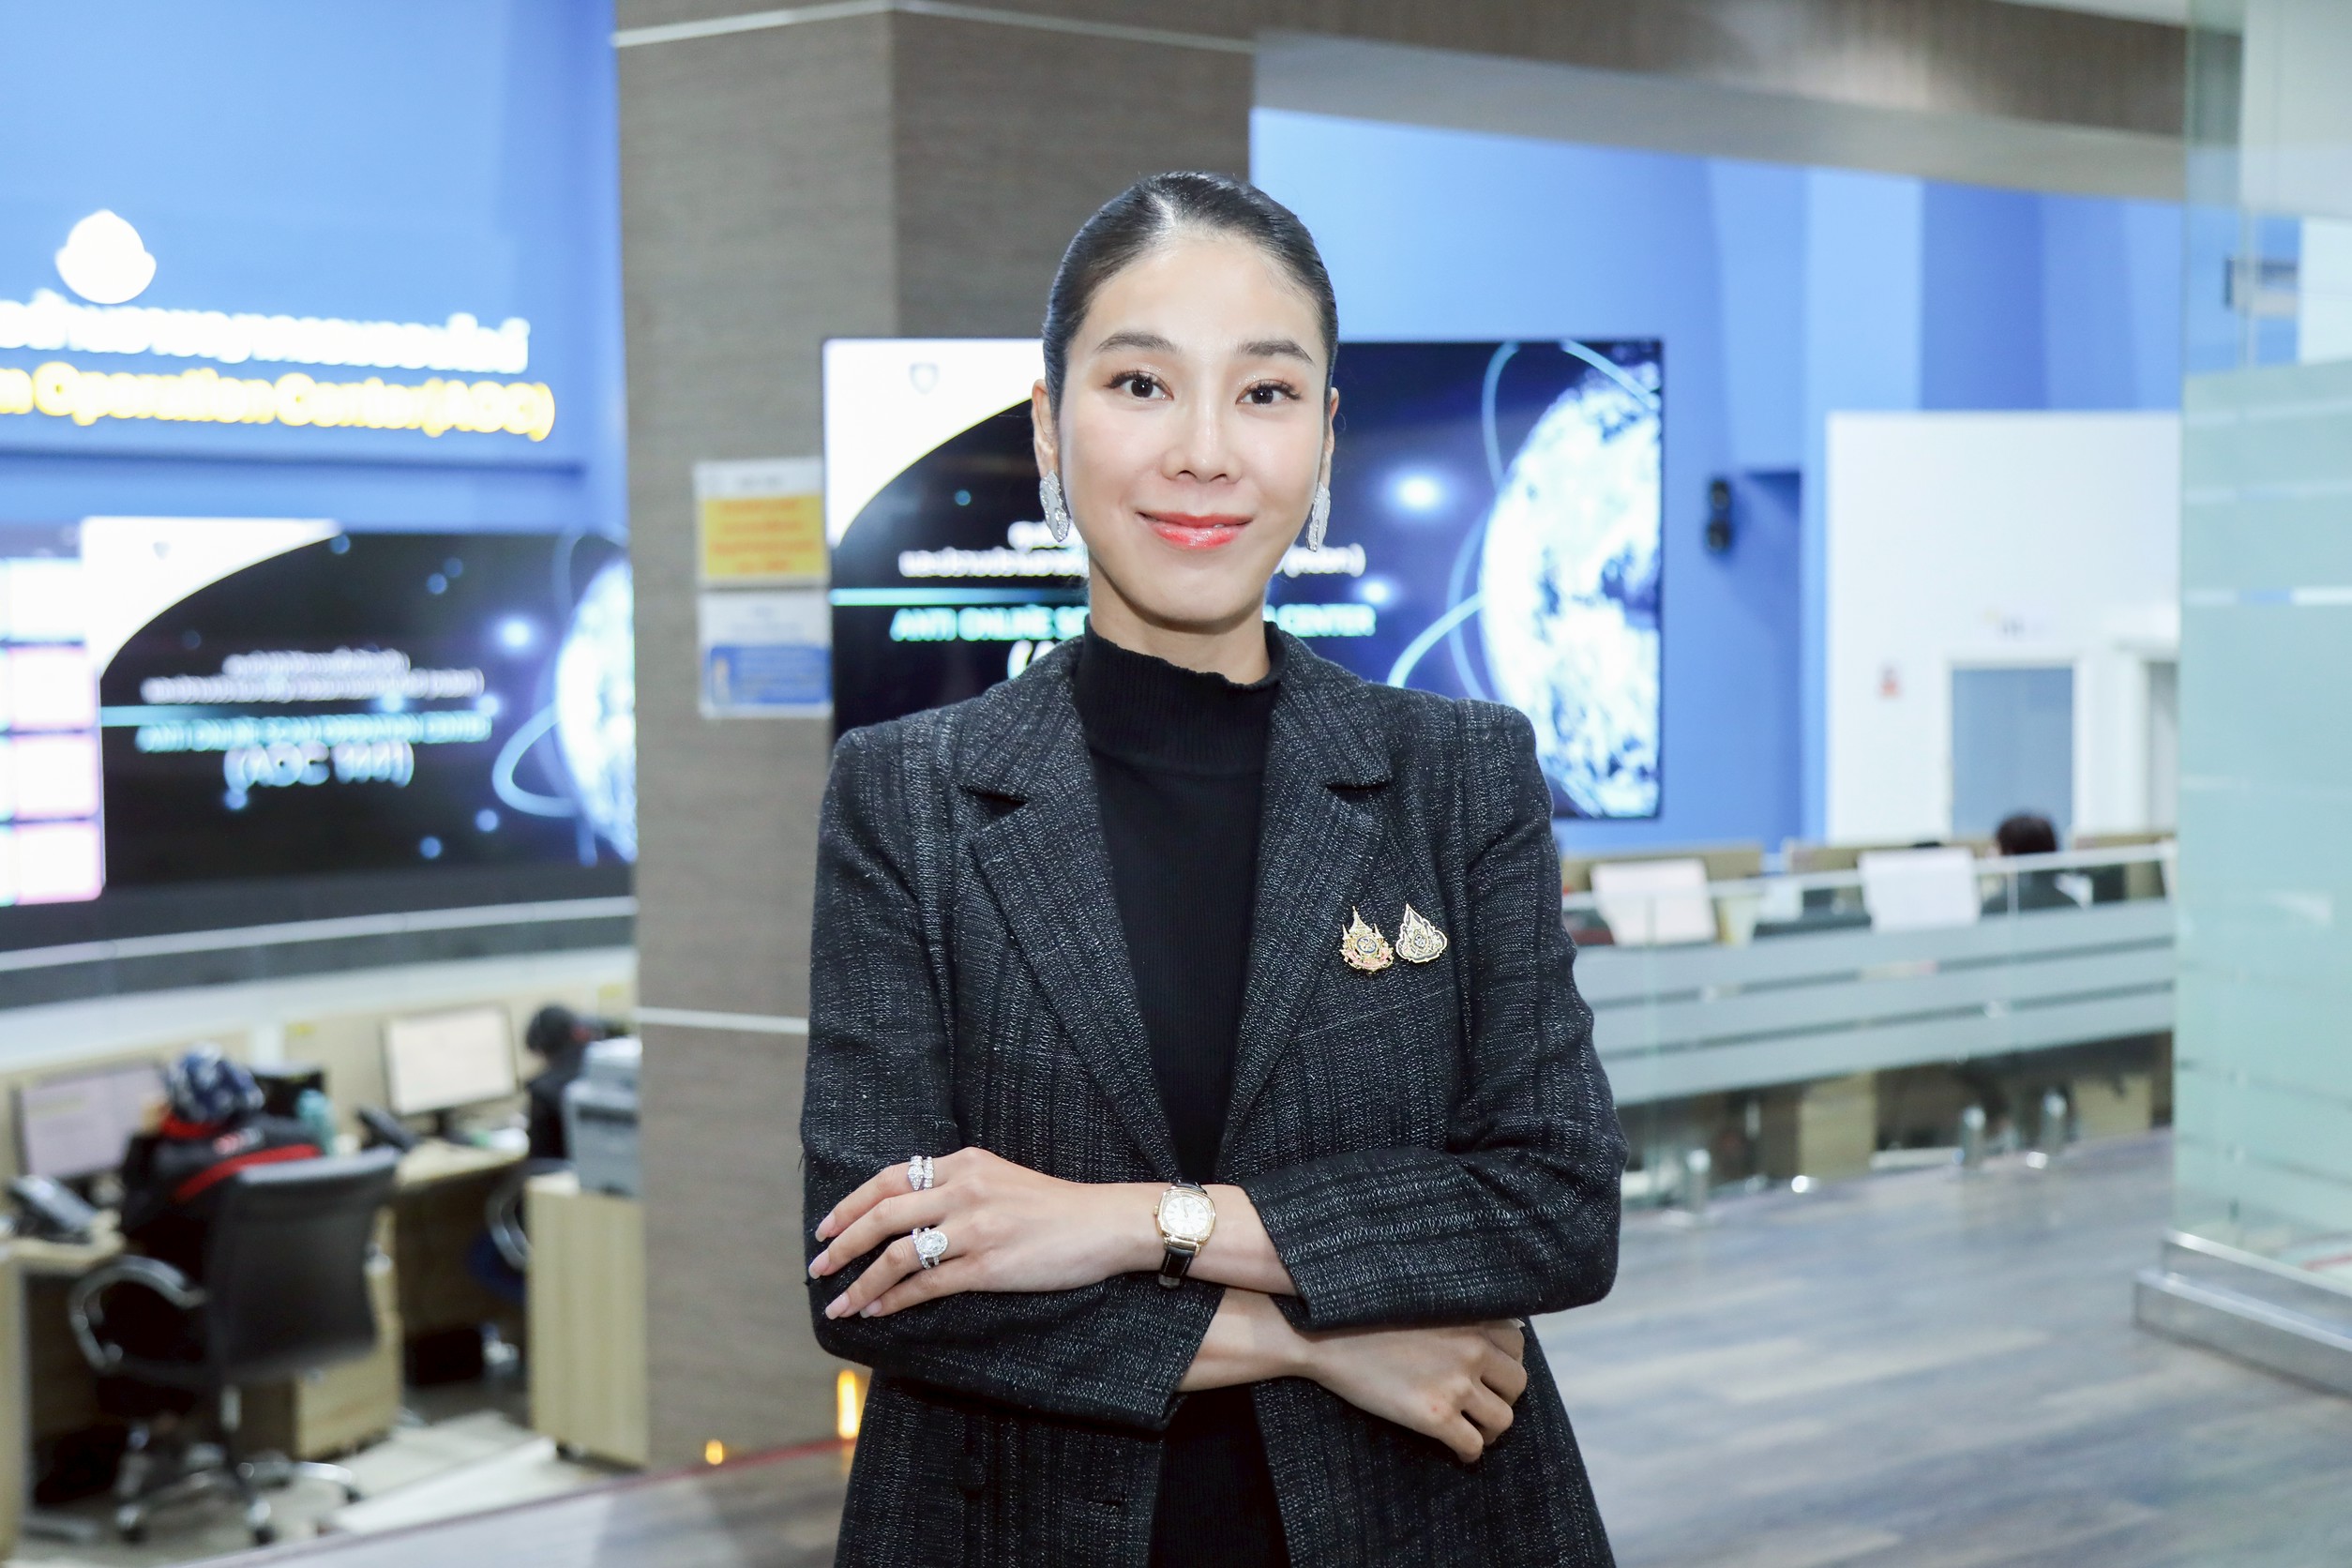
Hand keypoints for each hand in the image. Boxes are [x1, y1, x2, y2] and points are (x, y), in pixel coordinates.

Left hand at [809, 1148, 1158, 1318]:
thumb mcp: (1001, 1178)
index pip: (890, 1178)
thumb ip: (958, 1186)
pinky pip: (927, 1284)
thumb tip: (909, 1212)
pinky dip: (894, 1300)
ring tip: (840, 1303)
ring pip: (898, 1253)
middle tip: (818, 1267)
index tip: (826, 1226)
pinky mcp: (988, 1265)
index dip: (851, 1204)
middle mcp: (965, 1189)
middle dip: (842, 1243)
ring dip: (861, 1282)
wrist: (1105, 1223)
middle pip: (883, 1213)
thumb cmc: (1055, 1207)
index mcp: (965, 1163)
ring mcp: (976, 1228)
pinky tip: (877, 1311)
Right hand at [1297, 1318, 1527, 1463]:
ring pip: (1503, 1420)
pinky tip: (1457, 1451)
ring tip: (1473, 1430)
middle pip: (1516, 1385)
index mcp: (1470, 1317)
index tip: (1489, 1373)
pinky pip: (1473, 1446)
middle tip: (1482, 1404)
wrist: (1324, 1335)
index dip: (1504, 1362)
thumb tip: (1486, 1332)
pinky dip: (1469, 1453)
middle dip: (1502, 1397)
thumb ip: (1456, 1313)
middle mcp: (1472, 1350)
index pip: (1517, 1345)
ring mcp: (1455, 1385)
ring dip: (1490, 1428)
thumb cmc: (1365, 1313)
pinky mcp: (1435, 1417)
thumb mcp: (1420, 1300)